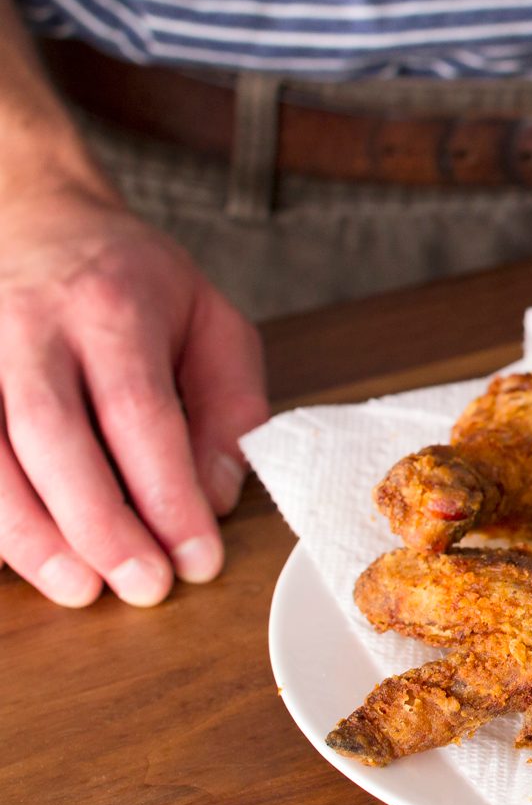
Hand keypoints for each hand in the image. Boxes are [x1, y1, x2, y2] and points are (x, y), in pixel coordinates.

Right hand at [0, 184, 267, 606]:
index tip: (198, 558)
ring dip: (31, 535)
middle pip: (55, 438)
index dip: (168, 496)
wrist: (34, 216)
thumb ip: (231, 405)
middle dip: (99, 525)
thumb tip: (216, 493)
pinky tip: (26, 555)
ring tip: (81, 588)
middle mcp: (29, 327)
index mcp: (112, 308)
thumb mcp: (211, 320)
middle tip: (143, 587)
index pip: (140, 414)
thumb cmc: (131, 281)